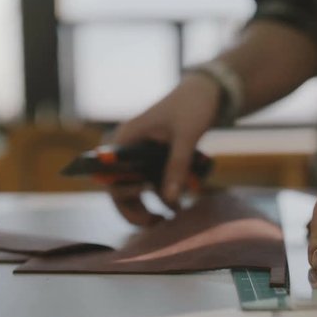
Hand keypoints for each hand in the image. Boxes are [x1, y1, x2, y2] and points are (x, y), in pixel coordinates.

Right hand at [110, 73, 219, 225]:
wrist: (207, 92)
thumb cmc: (192, 107)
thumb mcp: (186, 137)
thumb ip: (177, 167)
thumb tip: (171, 200)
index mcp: (125, 139)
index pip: (110, 174)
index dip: (122, 192)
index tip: (146, 201)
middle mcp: (127, 149)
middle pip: (119, 187)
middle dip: (134, 208)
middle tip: (155, 223)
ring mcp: (139, 155)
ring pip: (134, 189)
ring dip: (147, 206)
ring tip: (167, 219)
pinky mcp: (154, 160)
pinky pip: (151, 183)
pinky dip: (162, 194)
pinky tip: (177, 207)